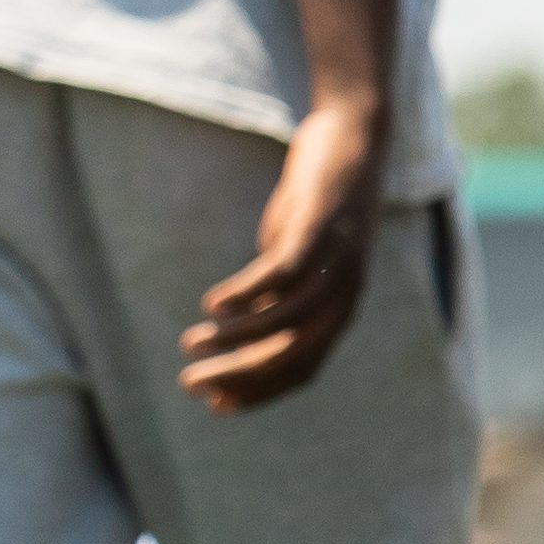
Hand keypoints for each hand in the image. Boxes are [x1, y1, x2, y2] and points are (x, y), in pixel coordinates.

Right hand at [175, 97, 384, 415]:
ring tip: (192, 341)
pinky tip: (213, 303)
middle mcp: (344, 296)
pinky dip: (246, 294)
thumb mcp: (295, 256)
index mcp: (339, 310)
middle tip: (190, 382)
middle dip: (238, 375)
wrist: (353, 138)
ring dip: (235, 338)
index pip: (300, 370)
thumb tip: (242, 326)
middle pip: (292, 355)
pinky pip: (281, 273)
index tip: (215, 405)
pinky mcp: (320, 229)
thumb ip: (277, 293)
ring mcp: (336, 263)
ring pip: (285, 321)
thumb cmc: (318, 202)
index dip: (257, 393)